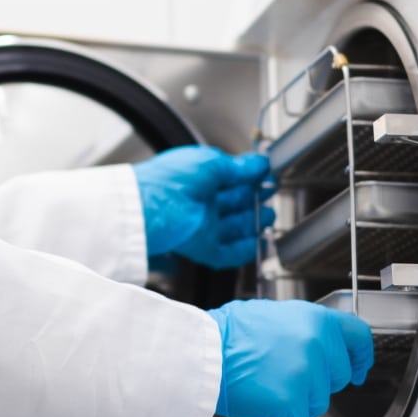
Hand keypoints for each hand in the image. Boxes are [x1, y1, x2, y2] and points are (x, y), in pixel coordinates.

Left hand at [132, 146, 272, 268]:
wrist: (147, 208)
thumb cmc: (168, 180)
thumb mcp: (210, 164)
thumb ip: (238, 167)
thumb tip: (260, 163)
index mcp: (198, 179)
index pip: (229, 179)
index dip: (249, 177)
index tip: (266, 174)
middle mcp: (199, 203)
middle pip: (233, 204)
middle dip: (254, 199)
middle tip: (270, 194)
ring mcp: (201, 226)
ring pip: (233, 229)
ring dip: (253, 223)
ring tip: (269, 216)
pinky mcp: (201, 247)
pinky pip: (226, 253)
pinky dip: (244, 250)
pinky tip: (258, 242)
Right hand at [207, 300, 373, 416]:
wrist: (203, 354)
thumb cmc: (227, 334)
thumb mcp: (273, 314)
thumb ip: (303, 328)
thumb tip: (315, 340)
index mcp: (316, 320)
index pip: (358, 338)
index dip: (360, 356)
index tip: (357, 368)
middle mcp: (318, 347)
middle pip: (336, 377)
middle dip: (315, 381)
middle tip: (283, 375)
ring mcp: (307, 377)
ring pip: (317, 403)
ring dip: (296, 401)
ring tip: (265, 385)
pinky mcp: (292, 405)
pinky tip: (261, 402)